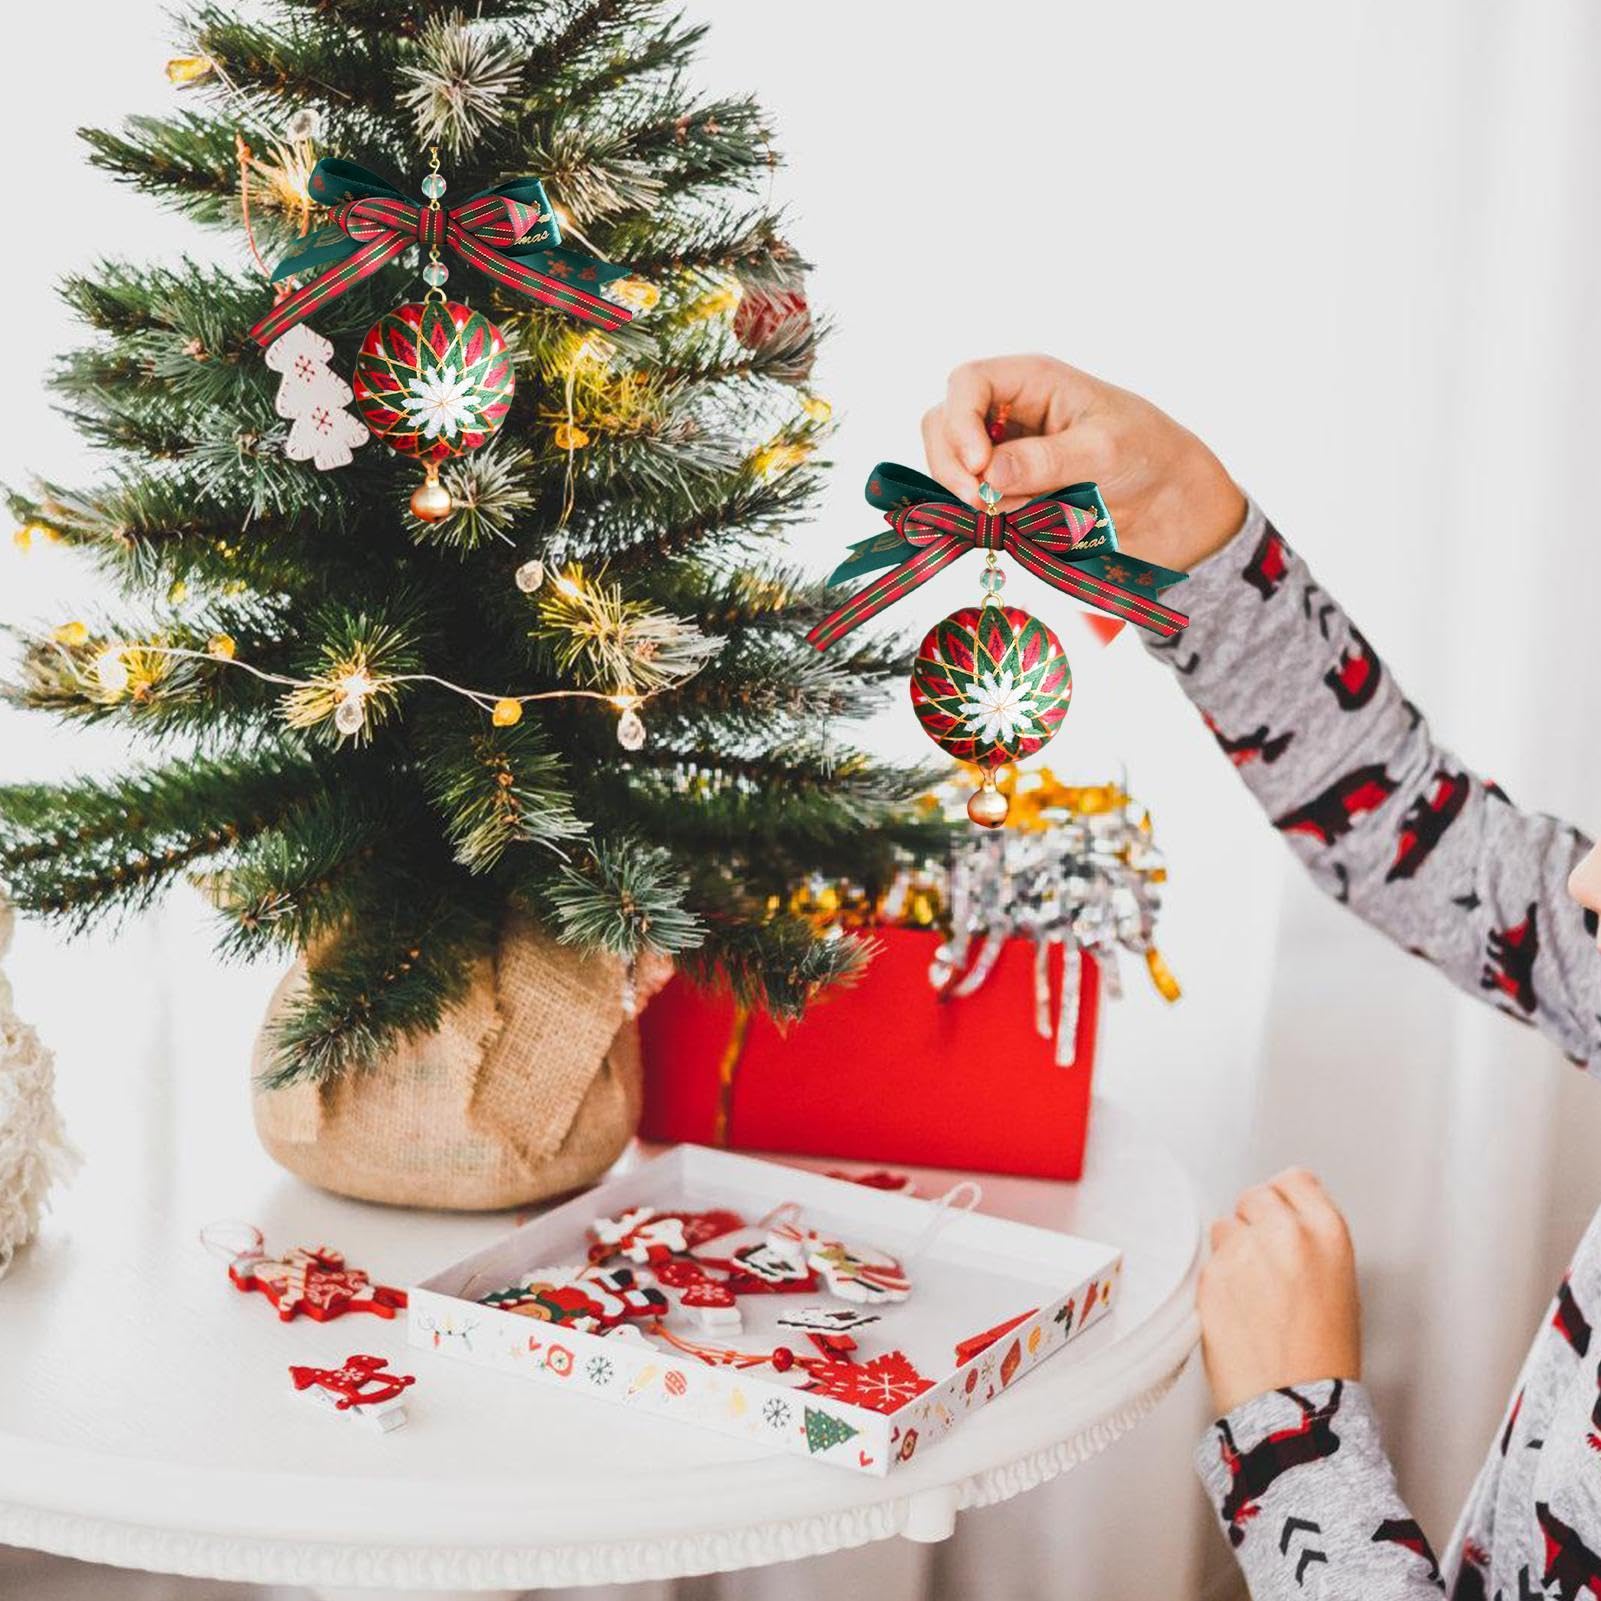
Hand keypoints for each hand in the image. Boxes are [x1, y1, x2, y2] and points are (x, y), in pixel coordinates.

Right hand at [920, 355, 1246, 572]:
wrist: (1171, 505)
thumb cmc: (1148, 455)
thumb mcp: (1103, 451)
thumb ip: (1045, 461)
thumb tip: (989, 474)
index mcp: (1031, 382)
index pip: (967, 384)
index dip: (960, 422)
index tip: (980, 467)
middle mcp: (1007, 413)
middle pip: (942, 424)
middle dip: (953, 464)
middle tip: (982, 503)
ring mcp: (1001, 455)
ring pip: (950, 467)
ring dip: (968, 494)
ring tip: (1015, 514)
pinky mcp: (1004, 494)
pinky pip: (970, 502)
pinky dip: (983, 517)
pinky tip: (1017, 523)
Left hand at [1197, 1168, 1361, 1415]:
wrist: (1295, 1406)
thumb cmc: (1324, 1358)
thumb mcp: (1341, 1285)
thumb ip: (1312, 1241)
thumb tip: (1287, 1216)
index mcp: (1327, 1232)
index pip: (1294, 1180)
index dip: (1285, 1199)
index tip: (1281, 1214)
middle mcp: (1284, 1233)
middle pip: (1254, 1196)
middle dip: (1255, 1221)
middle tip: (1265, 1261)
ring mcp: (1244, 1252)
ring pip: (1224, 1226)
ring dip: (1232, 1249)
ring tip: (1253, 1293)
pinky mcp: (1211, 1275)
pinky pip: (1208, 1261)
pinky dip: (1217, 1280)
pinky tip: (1237, 1311)